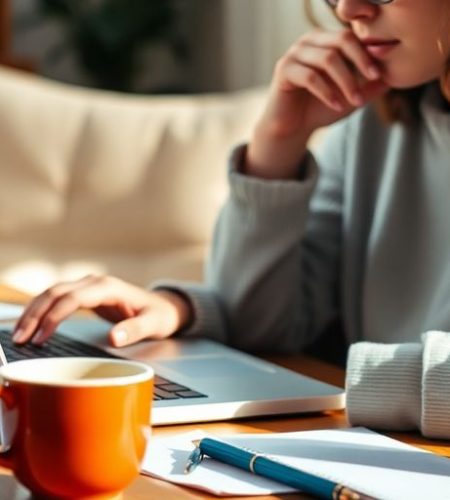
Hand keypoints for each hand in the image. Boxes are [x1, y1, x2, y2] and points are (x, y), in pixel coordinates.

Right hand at [12, 275, 192, 346]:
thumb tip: (115, 338)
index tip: (41, 337)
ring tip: (19, 335)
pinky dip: (40, 311)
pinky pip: (56, 299)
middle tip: (19, 339)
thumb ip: (135, 330)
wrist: (163, 308)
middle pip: (55, 292)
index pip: (73, 298)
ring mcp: (88, 287)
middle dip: (34, 314)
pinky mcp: (85, 294)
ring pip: (51, 293)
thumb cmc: (158, 315)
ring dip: (33, 312)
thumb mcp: (153, 324)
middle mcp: (94, 283)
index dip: (54, 316)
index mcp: (108, 287)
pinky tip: (31, 325)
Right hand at [246, 28, 387, 178]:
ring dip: (346, 82)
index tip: (379, 74)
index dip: (367, 53)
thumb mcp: (349, 98)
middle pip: (341, 41)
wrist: (291, 128)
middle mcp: (309, 41)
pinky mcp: (283, 70)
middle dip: (360, 62)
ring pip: (328, 59)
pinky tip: (337, 105)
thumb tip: (393, 77)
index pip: (351, 37)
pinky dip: (327, 92)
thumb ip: (368, 88)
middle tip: (372, 80)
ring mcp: (294, 54)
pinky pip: (310, 77)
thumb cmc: (318, 109)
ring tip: (355, 101)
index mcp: (325, 41)